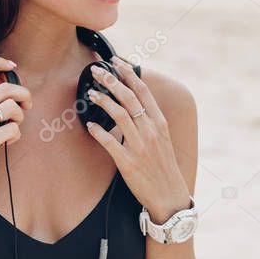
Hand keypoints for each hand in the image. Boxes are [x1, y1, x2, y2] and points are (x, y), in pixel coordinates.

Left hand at [85, 57, 189, 221]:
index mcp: (159, 123)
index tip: (116, 61)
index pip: (143, 91)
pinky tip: (89, 124)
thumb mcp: (162, 139)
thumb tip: (133, 105)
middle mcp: (150, 131)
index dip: (128, 74)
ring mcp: (139, 146)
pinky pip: (109, 142)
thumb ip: (149, 122)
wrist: (170, 196)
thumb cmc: (163, 167)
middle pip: (129, 98)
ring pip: (118, 115)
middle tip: (96, 70)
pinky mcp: (128, 162)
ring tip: (90, 93)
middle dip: (111, 80)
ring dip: (102, 101)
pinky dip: (98, 131)